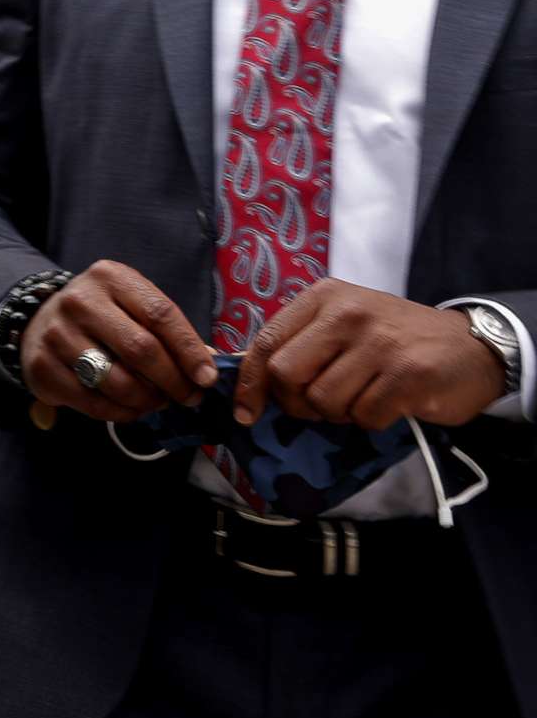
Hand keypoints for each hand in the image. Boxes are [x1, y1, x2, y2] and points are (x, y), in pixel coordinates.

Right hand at [19, 260, 218, 421]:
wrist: (40, 319)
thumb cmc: (102, 314)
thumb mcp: (132, 305)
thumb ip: (168, 330)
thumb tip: (207, 369)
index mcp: (110, 278)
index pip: (160, 314)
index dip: (189, 350)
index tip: (208, 378)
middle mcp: (79, 301)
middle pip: (141, 349)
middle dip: (173, 381)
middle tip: (188, 397)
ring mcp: (57, 334)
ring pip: (118, 382)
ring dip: (148, 401)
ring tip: (157, 401)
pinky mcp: (42, 367)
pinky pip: (94, 403)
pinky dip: (122, 413)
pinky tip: (132, 408)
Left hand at [233, 280, 507, 430]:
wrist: (472, 346)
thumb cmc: (396, 338)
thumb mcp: (343, 323)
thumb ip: (300, 343)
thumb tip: (249, 381)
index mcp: (324, 297)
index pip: (266, 342)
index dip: (249, 384)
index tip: (246, 413)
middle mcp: (347, 314)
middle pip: (287, 375)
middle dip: (296, 403)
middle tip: (320, 405)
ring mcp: (379, 343)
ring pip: (324, 401)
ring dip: (338, 413)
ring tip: (362, 397)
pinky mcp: (408, 374)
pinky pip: (364, 416)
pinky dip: (370, 420)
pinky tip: (389, 403)